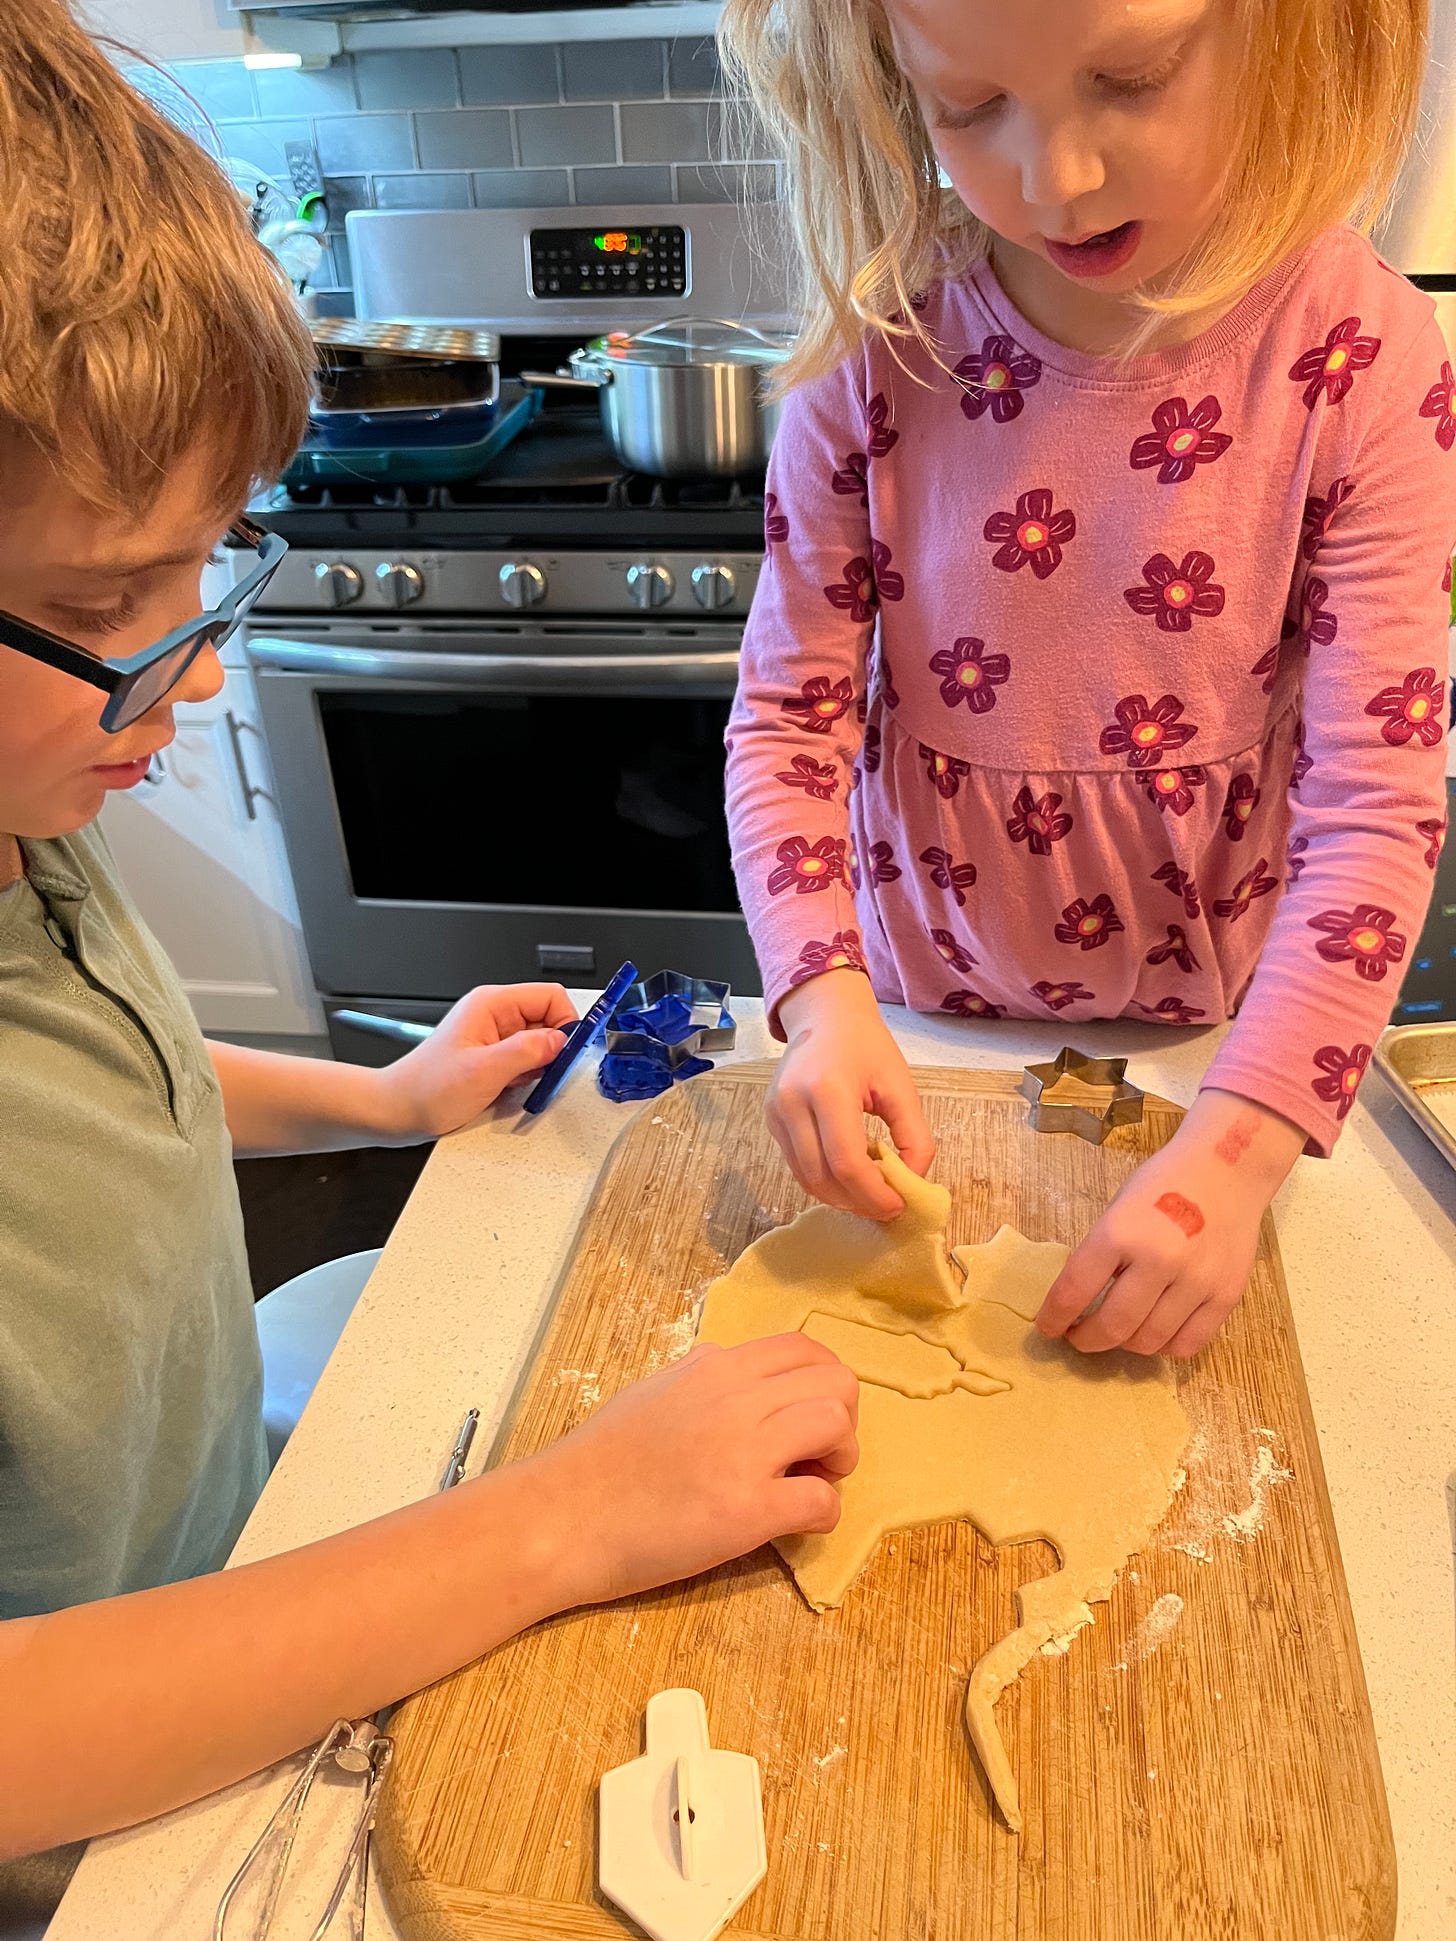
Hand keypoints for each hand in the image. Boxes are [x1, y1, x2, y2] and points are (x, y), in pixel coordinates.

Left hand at [377, 983, 576, 1140]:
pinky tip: (505, 1090)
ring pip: (540, 1044)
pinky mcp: (493, 1057)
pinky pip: (526, 1062)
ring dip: (537, 1067)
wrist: (398, 1112)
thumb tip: (561, 1041)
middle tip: (537, 1073)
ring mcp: (494, 1037)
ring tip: (511, 1084)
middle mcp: (495, 1016)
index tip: (568, 1051)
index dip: (567, 1022)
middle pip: (549, 1020)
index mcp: (492, 1004)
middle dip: (551, 1050)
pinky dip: (525, 1078)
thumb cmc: (426, 1088)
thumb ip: (527, 1052)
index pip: (550, 997)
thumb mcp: (483, 1071)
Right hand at [526, 1334, 859, 1606]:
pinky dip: (823, 1514)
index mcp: (714, 1368)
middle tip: (818, 1456)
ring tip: (811, 1484)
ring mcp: (744, 1452)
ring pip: (837, 1426)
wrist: (561, 1517)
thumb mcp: (651, 1391)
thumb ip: (699, 1377)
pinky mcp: (746, 1510)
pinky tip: (795, 1525)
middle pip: (836, 1382)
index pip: (804, 1348)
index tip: (807, 1417)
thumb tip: (729, 1366)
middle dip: (843, 1421)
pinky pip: (823, 1501)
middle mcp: (736, 1398)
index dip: (824, 1382)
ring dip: (840, 1460)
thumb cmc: (596, 1462)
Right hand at [769, 971, 934, 1217]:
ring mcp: (775, 1113)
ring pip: (805, 1179)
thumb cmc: (867, 1047)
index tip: (897, 1205)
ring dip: (839, 1198)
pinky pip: (796, 1165)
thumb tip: (910, 1183)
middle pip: (822, 1177)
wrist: (825, 1015)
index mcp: (828, 1089)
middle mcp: (792, 1103)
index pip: (846, 1161)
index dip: (873, 1194)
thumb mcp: (902, 1087)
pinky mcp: (770, 1120)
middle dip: (857, 1203)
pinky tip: (848, 1176)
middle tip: (886, 1208)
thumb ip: (915, 1138)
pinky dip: (824, 1181)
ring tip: (868, 1196)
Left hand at [1035, 1090, 1304, 1357]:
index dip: (1054, 1318)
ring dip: (1125, 1344)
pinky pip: (1188, 1344)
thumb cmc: (1164, 1184)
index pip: (1074, 1291)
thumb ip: (1102, 1255)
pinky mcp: (1227, 1295)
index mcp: (1121, 1232)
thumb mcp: (1118, 1210)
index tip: (1047, 1327)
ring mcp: (1197, 1281)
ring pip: (1150, 1341)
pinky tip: (1155, 1331)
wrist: (1227, 1168)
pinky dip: (1165, 1346)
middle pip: (1113, 1326)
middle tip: (1079, 1337)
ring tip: (1118, 1331)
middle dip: (1086, 1339)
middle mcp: (1159, 1260)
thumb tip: (1079, 1304)